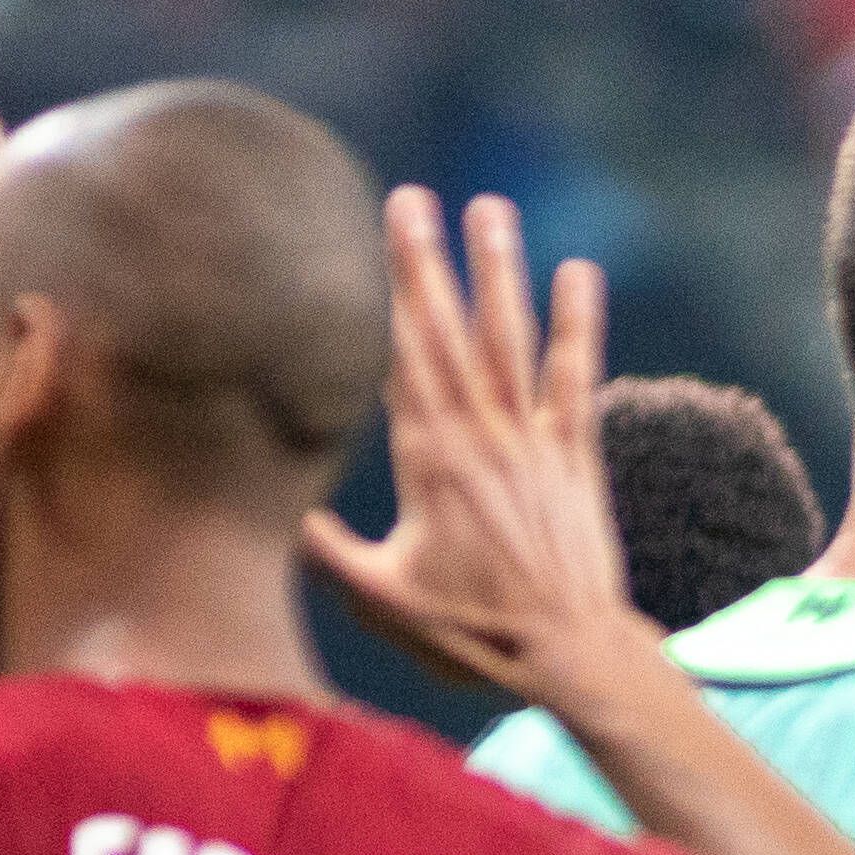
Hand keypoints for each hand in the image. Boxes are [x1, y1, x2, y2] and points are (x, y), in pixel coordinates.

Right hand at [300, 190, 635, 707]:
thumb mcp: (385, 602)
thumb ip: (329, 554)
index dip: (387, 299)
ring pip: (511, 341)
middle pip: (449, 334)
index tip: (370, 249)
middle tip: (413, 199)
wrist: (570, 655)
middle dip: (428, 264)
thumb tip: (276, 512)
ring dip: (499, 273)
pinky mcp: (575, 455)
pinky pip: (575, 378)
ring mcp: (532, 441)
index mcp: (428, 464)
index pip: (402, 362)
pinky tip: (578, 272)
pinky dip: (578, 325)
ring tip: (487, 209)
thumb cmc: (473, 635)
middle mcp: (480, 438)